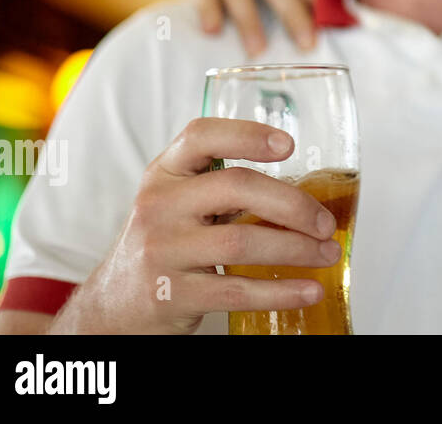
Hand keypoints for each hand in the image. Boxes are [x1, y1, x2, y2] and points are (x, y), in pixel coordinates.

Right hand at [54, 119, 340, 333]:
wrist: (115, 306)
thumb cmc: (166, 244)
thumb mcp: (179, 202)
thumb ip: (224, 186)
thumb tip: (308, 191)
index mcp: (165, 173)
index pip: (201, 136)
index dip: (246, 135)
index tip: (288, 145)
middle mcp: (159, 205)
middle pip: (236, 187)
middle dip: (293, 204)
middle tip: (325, 223)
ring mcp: (162, 251)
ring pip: (242, 241)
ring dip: (297, 249)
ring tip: (327, 254)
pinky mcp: (170, 295)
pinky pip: (236, 291)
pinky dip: (280, 291)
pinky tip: (309, 290)